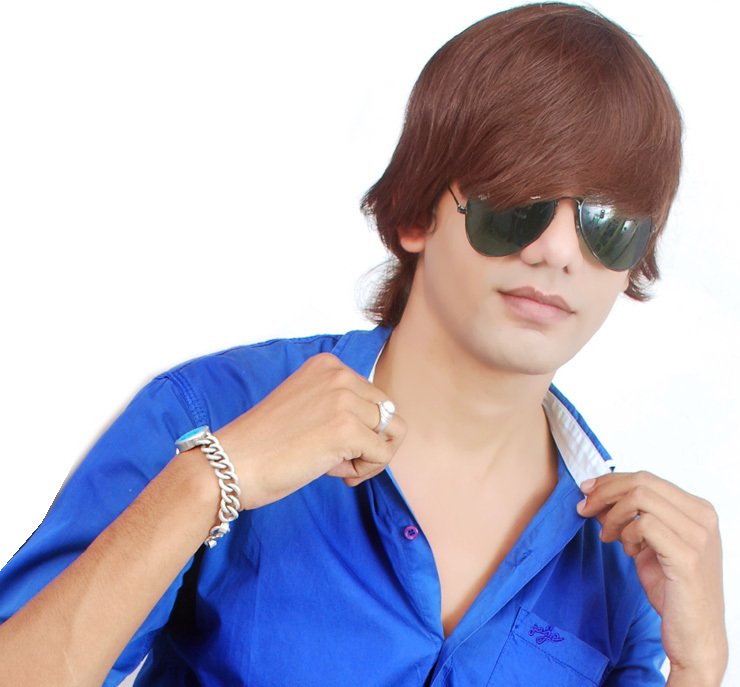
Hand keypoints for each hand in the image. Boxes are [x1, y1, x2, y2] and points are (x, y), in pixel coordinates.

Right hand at [216, 353, 405, 509]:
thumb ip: (339, 406)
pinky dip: (365, 471)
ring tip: (338, 466)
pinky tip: (334, 474)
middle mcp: (339, 374)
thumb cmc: (264, 445)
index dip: (360, 427)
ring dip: (369, 457)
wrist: (231, 463)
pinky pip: (383, 455)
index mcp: (328, 365)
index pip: (373, 397)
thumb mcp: (307, 406)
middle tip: (338, 459)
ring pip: (392, 433)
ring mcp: (344, 399)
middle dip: (370, 442)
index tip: (331, 441)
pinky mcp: (347, 429)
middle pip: (389, 413)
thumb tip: (382, 429)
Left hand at [577, 472, 726, 686]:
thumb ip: (628, 519)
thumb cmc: (673, 591)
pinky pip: (644, 524)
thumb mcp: (646, 545)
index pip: (647, 477)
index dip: (611, 480)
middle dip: (605, 492)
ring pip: (640, 497)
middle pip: (642, 482)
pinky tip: (627, 551)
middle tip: (584, 509)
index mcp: (697, 510)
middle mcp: (703, 517)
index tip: (586, 490)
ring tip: (609, 537)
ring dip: (613, 514)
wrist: (695, 636)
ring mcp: (699, 535)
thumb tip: (595, 496)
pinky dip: (626, 533)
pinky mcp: (688, 556)